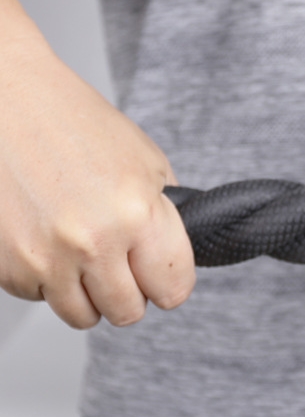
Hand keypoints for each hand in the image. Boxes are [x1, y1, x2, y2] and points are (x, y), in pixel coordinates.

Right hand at [0, 4, 195, 328]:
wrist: (5, 101)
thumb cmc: (76, 124)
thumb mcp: (147, 163)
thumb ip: (167, 219)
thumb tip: (175, 261)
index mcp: (137, 214)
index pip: (173, 290)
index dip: (171, 283)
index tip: (161, 273)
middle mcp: (92, 242)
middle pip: (128, 313)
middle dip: (130, 292)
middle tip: (120, 261)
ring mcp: (45, 258)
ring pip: (82, 315)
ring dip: (88, 292)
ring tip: (83, 250)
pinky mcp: (7, 267)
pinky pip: (40, 298)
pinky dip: (47, 278)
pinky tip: (47, 238)